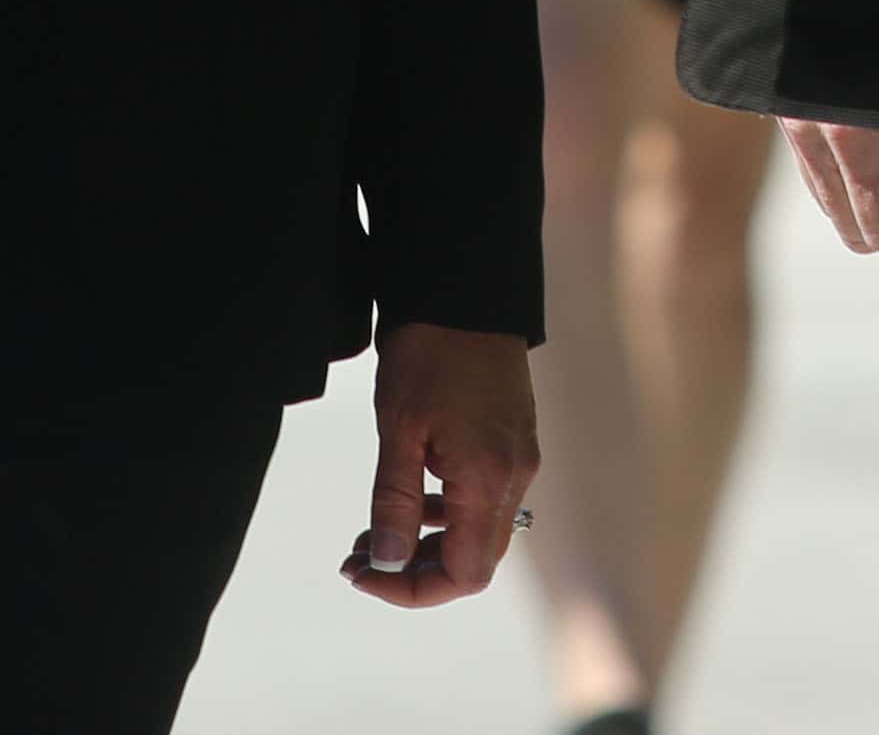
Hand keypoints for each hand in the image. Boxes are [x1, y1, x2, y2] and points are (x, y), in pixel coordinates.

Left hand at [340, 321, 534, 608]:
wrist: (466, 289)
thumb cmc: (430, 352)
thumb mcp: (398, 429)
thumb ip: (393, 502)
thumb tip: (386, 561)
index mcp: (488, 479)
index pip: (464, 574)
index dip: (411, 589)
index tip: (364, 572)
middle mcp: (515, 476)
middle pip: (475, 559)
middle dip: (414, 571)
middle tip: (359, 556)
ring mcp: (518, 457)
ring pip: (479, 531)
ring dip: (426, 544)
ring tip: (371, 530)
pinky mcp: (512, 439)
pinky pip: (483, 499)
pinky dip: (444, 514)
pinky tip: (407, 496)